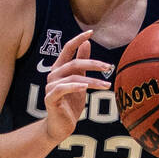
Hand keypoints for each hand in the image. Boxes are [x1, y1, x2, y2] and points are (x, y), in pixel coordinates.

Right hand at [43, 30, 111, 144]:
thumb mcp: (80, 81)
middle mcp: (53, 75)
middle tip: (108, 67)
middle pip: (74, 63)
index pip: (67, 49)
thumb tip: (87, 43)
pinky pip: (61, 89)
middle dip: (93, 64)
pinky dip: (74, 87)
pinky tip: (84, 87)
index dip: (78, 39)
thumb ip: (81, 63)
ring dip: (92, 81)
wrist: (61, 126)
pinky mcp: (50, 99)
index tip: (91, 31)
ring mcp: (50, 87)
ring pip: (73, 78)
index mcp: (59, 69)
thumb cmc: (70, 103)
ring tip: (106, 86)